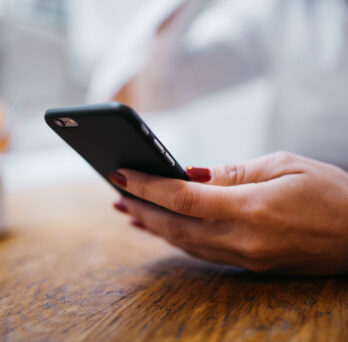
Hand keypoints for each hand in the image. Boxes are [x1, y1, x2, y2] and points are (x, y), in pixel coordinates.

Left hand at [110, 152, 347, 274]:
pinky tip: (163, 229)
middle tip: (115, 194)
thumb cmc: (329, 191)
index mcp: (252, 208)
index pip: (183, 198)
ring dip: (153, 226)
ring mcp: (245, 257)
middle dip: (140, 208)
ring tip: (129, 211)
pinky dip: (176, 238)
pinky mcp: (249, 264)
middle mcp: (243, 239)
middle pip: (175, 225)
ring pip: (184, 242)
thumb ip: (232, 173)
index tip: (122, 174)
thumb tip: (191, 174)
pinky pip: (202, 251)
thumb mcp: (283, 166)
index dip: (147, 185)